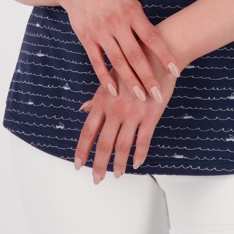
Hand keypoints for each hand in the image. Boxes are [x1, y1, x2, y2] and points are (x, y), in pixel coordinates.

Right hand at [63, 0, 179, 100]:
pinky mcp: (86, 38)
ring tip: (141, 97)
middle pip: (136, 55)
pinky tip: (114, 90)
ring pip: (118, 61)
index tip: (175, 71)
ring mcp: (101, 31)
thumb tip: (153, 42)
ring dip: (130, 81)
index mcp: (132, 12)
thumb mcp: (129, 0)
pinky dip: (105, 77)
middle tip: (158, 95)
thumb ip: (139, 21)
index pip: (152, 38)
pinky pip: (97, 61)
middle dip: (148, 77)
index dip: (164, 56)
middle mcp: (117, 23)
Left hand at [74, 46, 177, 183]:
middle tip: (96, 179)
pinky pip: (143, 140)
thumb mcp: (109, 78)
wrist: (156, 54)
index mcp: (103, 100)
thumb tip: (83, 109)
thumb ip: (97, 98)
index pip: (88, 131)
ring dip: (119, 163)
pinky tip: (136, 163)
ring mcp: (133, 113)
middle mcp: (115, 109)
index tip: (77, 165)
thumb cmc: (132, 65)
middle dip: (99, 164)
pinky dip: (140, 154)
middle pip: (104, 143)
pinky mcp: (151, 114)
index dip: (82, 150)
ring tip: (117, 174)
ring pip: (123, 145)